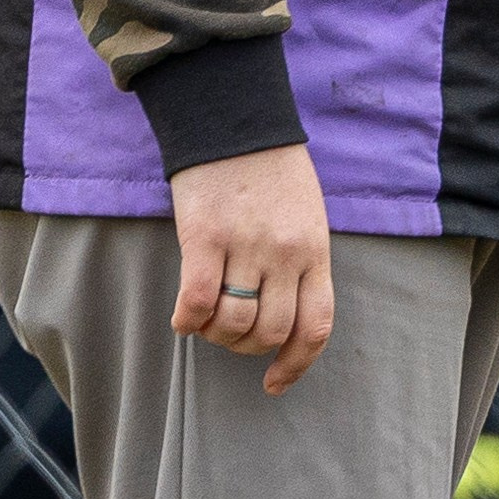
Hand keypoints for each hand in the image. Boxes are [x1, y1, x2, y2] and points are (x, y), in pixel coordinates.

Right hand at [171, 141, 334, 391]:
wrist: (233, 115)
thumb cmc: (270, 167)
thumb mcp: (305, 214)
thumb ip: (301, 261)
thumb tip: (282, 314)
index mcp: (315, 250)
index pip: (314, 327)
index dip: (295, 365)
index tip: (275, 383)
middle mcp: (285, 253)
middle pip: (269, 332)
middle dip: (245, 347)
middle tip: (229, 333)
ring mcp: (246, 245)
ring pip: (233, 324)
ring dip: (214, 335)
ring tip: (205, 322)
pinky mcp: (204, 236)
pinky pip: (197, 301)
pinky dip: (187, 320)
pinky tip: (183, 317)